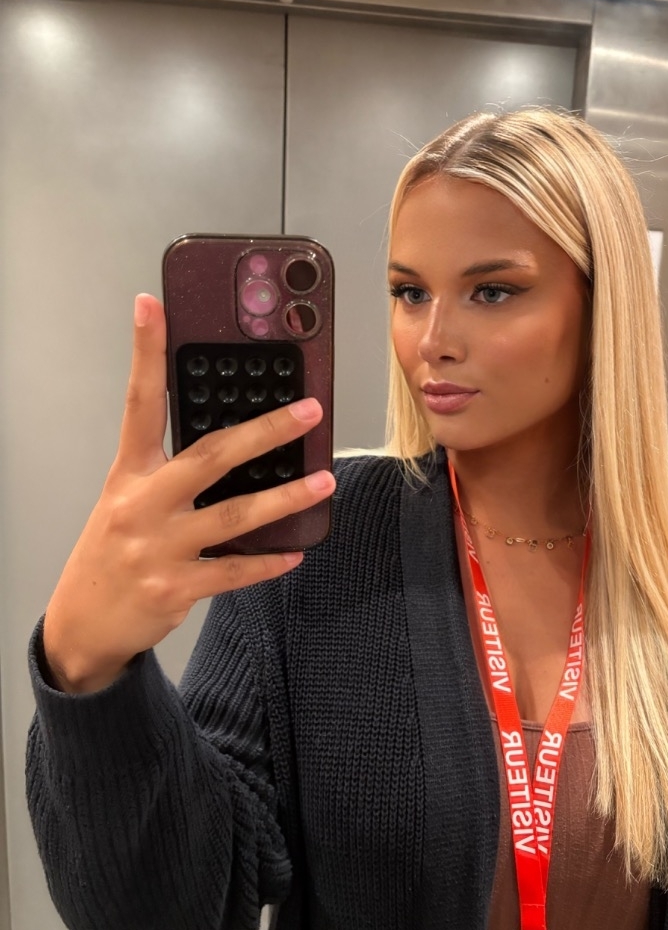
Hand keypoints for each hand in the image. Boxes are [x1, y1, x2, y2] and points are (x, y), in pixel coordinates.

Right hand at [43, 294, 334, 692]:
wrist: (82, 622)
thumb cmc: (112, 551)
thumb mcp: (126, 500)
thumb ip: (167, 470)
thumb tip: (232, 443)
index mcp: (128, 473)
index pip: (138, 402)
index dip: (144, 351)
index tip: (151, 306)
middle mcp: (142, 504)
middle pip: (210, 456)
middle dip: (265, 431)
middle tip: (308, 412)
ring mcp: (158, 548)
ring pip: (234, 515)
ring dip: (285, 498)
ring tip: (323, 481)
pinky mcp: (175, 587)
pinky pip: (233, 571)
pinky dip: (267, 561)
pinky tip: (295, 551)